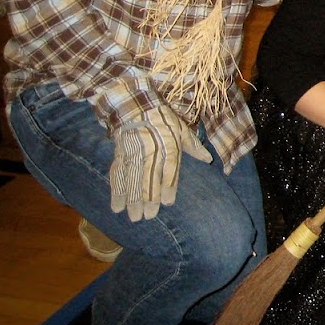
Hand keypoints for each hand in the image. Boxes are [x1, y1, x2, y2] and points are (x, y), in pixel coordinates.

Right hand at [109, 107, 211, 221]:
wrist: (136, 107)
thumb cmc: (164, 121)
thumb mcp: (182, 130)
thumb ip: (193, 147)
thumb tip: (208, 159)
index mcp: (168, 144)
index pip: (169, 167)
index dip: (168, 185)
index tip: (167, 202)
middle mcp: (150, 150)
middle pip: (148, 177)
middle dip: (147, 199)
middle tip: (148, 216)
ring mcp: (132, 153)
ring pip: (131, 179)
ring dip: (131, 199)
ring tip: (133, 216)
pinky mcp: (119, 155)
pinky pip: (117, 175)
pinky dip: (116, 191)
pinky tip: (116, 206)